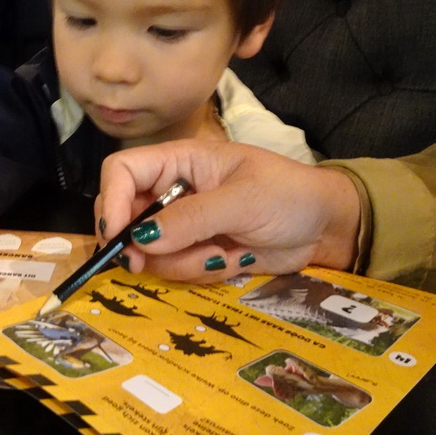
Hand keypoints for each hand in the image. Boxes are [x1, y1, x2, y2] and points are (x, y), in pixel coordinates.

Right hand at [96, 140, 360, 282]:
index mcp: (179, 162)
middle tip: (144, 265)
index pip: (122, 171)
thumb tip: (140, 239)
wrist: (326, 228)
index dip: (110, 199)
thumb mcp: (242, 201)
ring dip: (181, 262)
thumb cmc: (288, 196)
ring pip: (150, 252)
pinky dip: (200, 272)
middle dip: (136, 244)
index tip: (116, 235)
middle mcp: (172, 192)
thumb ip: (191, 219)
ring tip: (222, 255)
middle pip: (124, 216)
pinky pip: (176, 270)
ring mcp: (183, 226)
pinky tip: (233, 260)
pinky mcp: (196, 253)